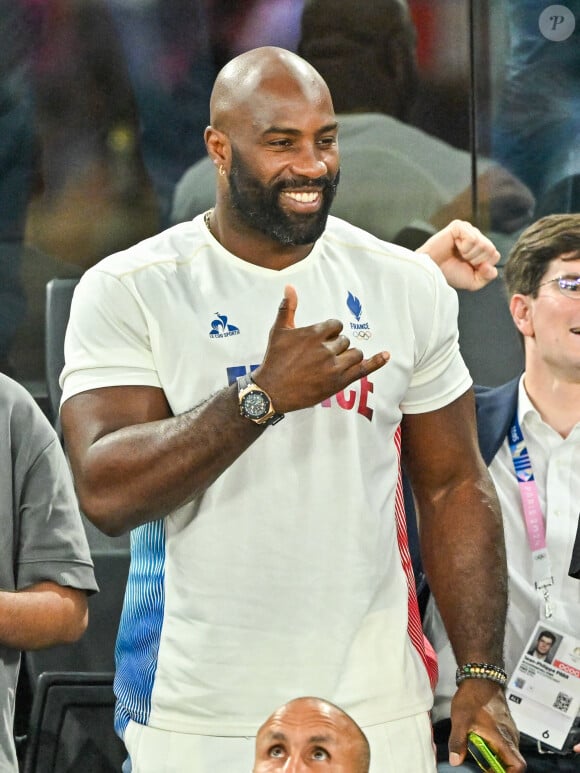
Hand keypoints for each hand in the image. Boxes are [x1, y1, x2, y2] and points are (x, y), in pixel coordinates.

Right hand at [252, 285, 388, 411]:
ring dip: (348, 356)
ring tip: (334, 363)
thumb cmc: (274, 360)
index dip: (331, 332)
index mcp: (314, 334)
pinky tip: (386, 355)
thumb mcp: (278, 331)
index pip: (336, 325)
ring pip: (354, 353)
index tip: (322, 341)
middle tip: (320, 357)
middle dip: (336, 346)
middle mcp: (326, 348)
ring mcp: (334, 366)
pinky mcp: (339, 382)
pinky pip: (363, 369)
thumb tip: (290, 287)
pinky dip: (377, 362)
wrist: (272, 391)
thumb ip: (287, 308)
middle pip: (344, 340)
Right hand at [418, 219, 499, 290]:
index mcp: (480, 248)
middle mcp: (476, 236)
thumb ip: (488, 276)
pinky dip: (464, 247)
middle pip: (491, 249)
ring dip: (469, 254)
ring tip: (457, 254)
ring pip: (483, 244)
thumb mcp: (473, 281)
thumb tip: (491, 267)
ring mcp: (468, 229)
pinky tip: (454, 246)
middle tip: (462, 260)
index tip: (470, 267)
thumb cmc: (450, 273)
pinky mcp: (459, 226)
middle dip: (477, 260)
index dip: (483, 266)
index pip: (495, 255)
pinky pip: (473, 238)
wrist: (432, 270)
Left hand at [447, 680, 525, 769]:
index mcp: (503, 738)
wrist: (480, 677)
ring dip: (498, 759)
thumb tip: (456, 760)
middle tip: (484, 768)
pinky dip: (498, 749)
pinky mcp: (506, 724)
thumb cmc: (472, 697)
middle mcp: (511, 736)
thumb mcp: (460, 720)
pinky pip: (506, 743)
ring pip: (510, 752)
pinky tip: (483, 743)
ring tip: (481, 756)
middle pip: (514, 762)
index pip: (518, 766)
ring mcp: (510, 729)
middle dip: (500, 769)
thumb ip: (458, 742)